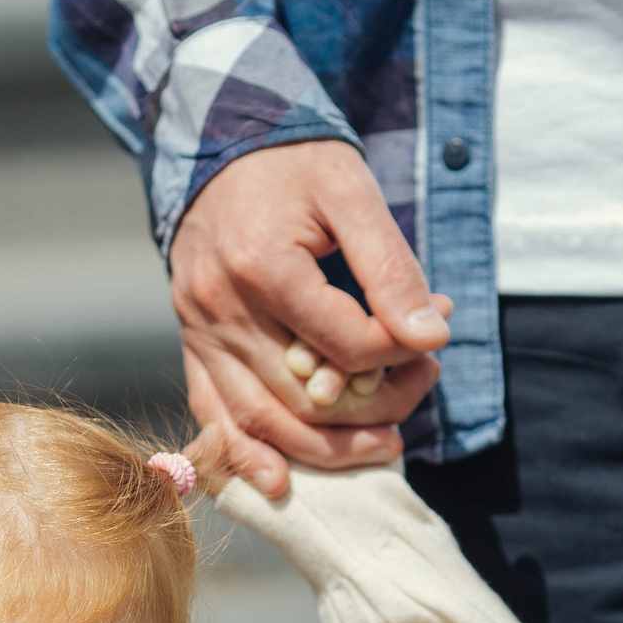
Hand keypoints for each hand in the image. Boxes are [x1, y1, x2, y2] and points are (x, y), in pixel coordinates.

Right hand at [169, 141, 450, 496]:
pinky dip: (242, 453)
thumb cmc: (294, 163)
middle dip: (371, 412)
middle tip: (416, 408)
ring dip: (320, 450)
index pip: (345, 347)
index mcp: (263, 267)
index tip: (433, 338)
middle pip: (302, 397)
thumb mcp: (354, 193)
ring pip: (257, 418)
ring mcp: (197, 329)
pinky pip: (211, 411)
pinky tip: (278, 481)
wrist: (220, 141)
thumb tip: (431, 336)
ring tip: (379, 451)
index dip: (398, 357)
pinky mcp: (190, 339)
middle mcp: (220, 307)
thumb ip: (391, 268)